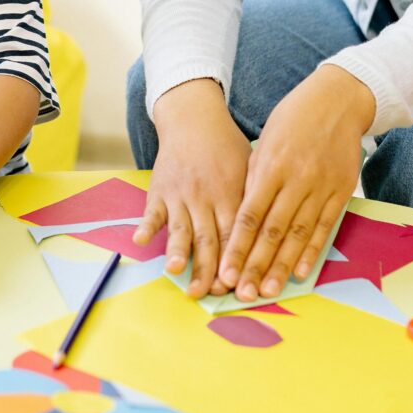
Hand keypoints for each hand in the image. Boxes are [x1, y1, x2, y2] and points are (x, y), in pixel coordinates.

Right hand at [135, 80, 250, 296]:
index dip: (234, 262)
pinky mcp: (160, 190)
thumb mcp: (250, 170)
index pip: (235, 235)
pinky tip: (140, 241)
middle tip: (205, 293)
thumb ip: (256, 205)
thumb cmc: (227, 149)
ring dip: (177, 251)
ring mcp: (181, 195)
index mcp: (232, 195)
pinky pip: (152, 211)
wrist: (195, 119)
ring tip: (175, 272)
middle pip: (207, 239)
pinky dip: (147, 226)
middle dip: (206, 268)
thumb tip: (271, 241)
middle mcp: (206, 197)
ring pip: (180, 228)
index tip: (234, 286)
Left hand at [218, 65, 372, 300]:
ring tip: (267, 290)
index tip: (225, 272)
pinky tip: (301, 273)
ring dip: (282, 266)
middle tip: (242, 293)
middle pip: (272, 232)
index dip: (237, 247)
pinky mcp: (341, 192)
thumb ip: (254, 180)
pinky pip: (324, 227)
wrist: (339, 99)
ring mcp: (321, 187)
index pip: (249, 216)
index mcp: (270, 167)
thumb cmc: (293, 119)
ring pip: (297, 234)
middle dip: (255, 265)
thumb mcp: (265, 142)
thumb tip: (242, 218)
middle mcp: (296, 180)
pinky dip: (311, 251)